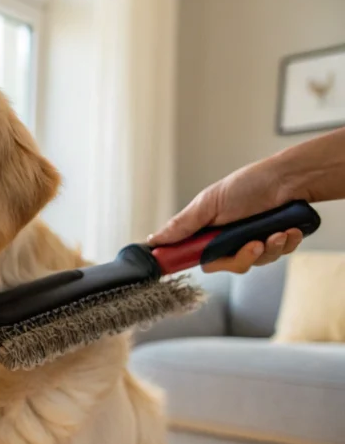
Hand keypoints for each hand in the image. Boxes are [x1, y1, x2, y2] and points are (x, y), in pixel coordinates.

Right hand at [147, 161, 303, 273]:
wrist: (290, 178)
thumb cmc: (249, 184)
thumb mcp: (208, 204)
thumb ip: (182, 225)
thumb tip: (153, 240)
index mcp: (208, 229)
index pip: (195, 256)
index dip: (198, 260)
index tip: (207, 257)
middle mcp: (229, 237)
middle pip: (227, 265)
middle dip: (243, 258)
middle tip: (254, 245)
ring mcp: (253, 240)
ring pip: (255, 263)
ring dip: (269, 250)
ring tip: (277, 232)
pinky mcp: (276, 242)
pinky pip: (278, 256)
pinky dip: (285, 244)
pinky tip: (289, 230)